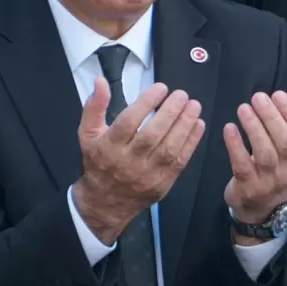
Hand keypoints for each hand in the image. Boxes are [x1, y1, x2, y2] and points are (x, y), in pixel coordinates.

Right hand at [72, 80, 206, 244]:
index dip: (146, 103)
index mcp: (108, 147)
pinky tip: (198, 124)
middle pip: (151, 135)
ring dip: (185, 125)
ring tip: (194, 106)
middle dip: (170, 113)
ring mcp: (146, 175)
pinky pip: (180, 162)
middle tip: (182, 95)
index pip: (128, 122)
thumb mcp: (87, 135)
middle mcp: (127, 162)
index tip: (161, 88)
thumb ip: (94, 107)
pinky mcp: (162, 184)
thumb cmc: (98, 162)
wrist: (105, 203)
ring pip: (169, 149)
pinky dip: (191, 142)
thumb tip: (101, 81)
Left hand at [223, 88, 286, 227]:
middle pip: (284, 142)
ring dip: (254, 129)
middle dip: (271, 118)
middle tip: (257, 97)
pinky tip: (229, 128)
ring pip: (264, 154)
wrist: (261, 206)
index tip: (278, 94)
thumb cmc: (279, 165)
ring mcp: (269, 180)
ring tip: (243, 108)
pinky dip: (235, 146)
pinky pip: (242, 165)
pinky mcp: (248, 187)